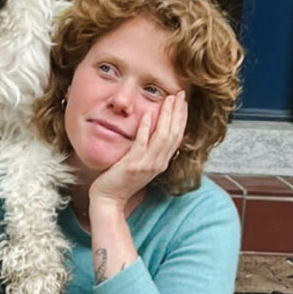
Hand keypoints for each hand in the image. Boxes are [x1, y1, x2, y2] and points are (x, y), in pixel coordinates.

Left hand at [89, 93, 187, 212]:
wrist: (110, 199)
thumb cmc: (122, 181)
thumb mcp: (141, 165)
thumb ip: (149, 150)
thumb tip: (153, 131)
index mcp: (161, 162)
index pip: (177, 136)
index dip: (182, 118)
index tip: (183, 101)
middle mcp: (158, 163)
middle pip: (174, 133)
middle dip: (178, 112)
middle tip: (180, 94)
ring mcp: (147, 164)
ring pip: (162, 136)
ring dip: (166, 116)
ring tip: (169, 99)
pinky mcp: (133, 165)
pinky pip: (141, 143)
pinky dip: (145, 128)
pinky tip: (146, 114)